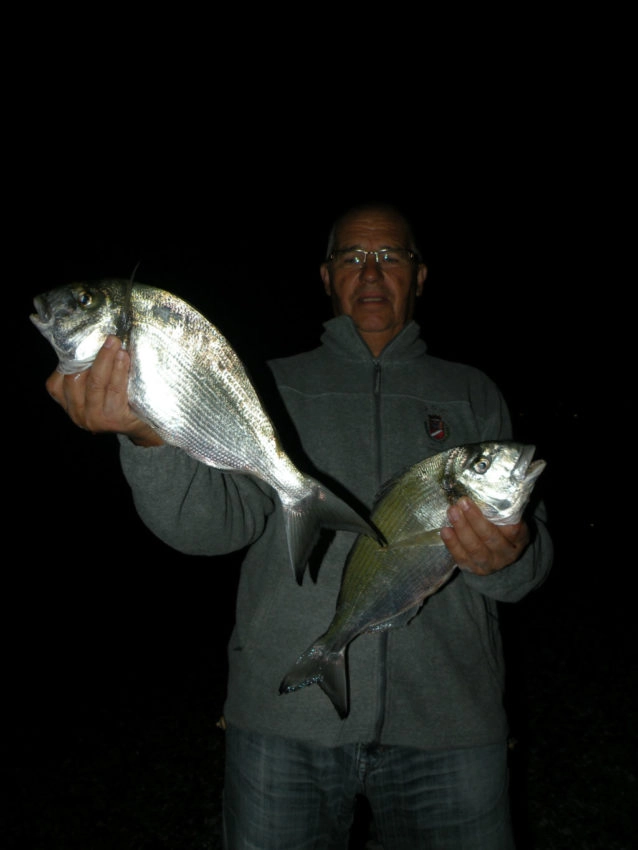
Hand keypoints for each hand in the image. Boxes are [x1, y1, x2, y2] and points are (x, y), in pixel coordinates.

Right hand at [45, 335, 162, 446]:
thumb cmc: (122, 400)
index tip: (85, 340)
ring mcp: (94, 418)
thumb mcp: (99, 388)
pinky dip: (118, 371)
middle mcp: (77, 414)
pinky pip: (114, 390)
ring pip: (95, 383)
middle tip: (107, 337)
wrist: (146, 426)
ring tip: (115, 343)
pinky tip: (123, 357)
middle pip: (75, 379)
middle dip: (90, 354)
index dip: (69, 360)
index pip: (56, 383)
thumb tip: (94, 338)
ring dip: (105, 359)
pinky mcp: (113, 419)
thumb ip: (89, 371)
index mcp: (68, 404)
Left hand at [440, 497, 529, 574]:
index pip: (513, 529)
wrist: (499, 554)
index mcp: (519, 539)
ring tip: (452, 512)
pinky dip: (452, 544)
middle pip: (490, 538)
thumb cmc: (502, 528)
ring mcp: (491, 564)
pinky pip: (462, 558)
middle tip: (462, 502)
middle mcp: (507, 554)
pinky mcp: (474, 569)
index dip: (499, 516)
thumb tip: (485, 480)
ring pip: (475, 549)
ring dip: (462, 529)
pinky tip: (445, 530)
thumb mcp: (508, 518)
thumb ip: (501, 506)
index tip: (485, 499)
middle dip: (474, 519)